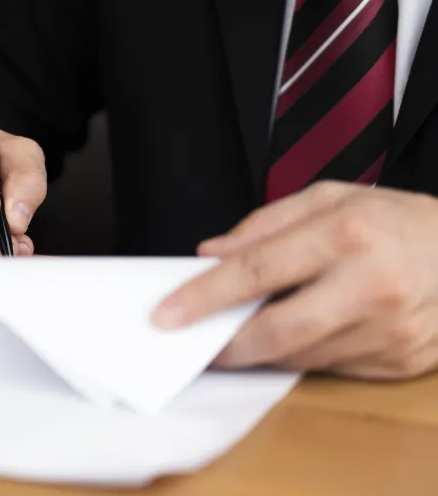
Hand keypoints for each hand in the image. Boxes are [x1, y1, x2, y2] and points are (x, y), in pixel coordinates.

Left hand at [152, 181, 437, 379]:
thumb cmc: (397, 220)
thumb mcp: (331, 197)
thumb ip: (265, 225)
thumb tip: (210, 255)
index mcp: (347, 234)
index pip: (256, 271)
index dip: (203, 296)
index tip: (166, 314)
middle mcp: (371, 285)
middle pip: (276, 331)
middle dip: (225, 344)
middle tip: (192, 343)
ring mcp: (390, 330)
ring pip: (300, 358)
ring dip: (258, 353)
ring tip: (235, 336)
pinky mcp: (401, 361)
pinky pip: (331, 369)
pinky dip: (300, 358)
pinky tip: (289, 340)